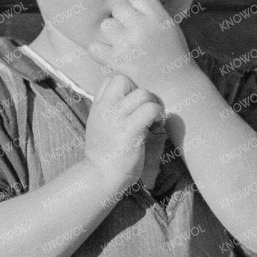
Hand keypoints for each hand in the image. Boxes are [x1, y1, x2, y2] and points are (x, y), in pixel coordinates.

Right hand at [81, 70, 163, 194]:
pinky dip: (158, 115)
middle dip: (140, 92)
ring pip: (142, 93)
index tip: (132, 105)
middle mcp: (105, 109)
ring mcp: (116, 119)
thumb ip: (109, 112)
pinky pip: (151, 109)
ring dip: (153, 104)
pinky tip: (157, 126)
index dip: (126, 87)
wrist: (100, 177)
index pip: (111, 79)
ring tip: (154, 119)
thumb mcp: (99, 127)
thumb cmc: (105, 156)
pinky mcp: (130, 130)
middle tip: (145, 110)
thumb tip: (130, 101)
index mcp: (97, 108)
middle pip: (125, 79)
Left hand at [87, 0, 196, 100]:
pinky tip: (109, 55)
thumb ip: (150, 10)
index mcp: (158, 16)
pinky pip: (94, 47)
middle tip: (131, 34)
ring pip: (106, 25)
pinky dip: (99, 51)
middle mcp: (142, 27)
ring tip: (123, 45)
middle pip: (119, 8)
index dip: (136, 6)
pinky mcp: (117, 61)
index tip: (141, 18)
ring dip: (112, 34)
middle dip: (123, 19)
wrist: (175, 86)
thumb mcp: (168, 26)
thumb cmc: (172, 54)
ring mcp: (128, 44)